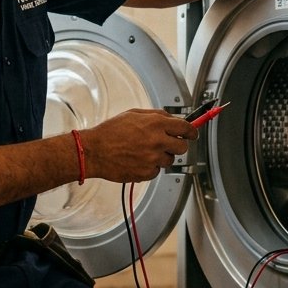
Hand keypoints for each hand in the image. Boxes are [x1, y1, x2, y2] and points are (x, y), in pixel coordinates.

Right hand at [81, 108, 198, 182]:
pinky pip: (157, 171)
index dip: (192, 132)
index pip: (186, 128)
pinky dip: (150, 167)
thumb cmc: (111, 132)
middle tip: (167, 143)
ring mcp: (153, 159)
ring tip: (144, 151)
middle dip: (177, 145)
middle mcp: (157, 141)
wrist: (94, 151)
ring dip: (161, 156)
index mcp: (156, 124)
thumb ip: (156, 115)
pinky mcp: (147, 173)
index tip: (192, 134)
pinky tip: (138, 160)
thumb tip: (171, 118)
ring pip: (170, 160)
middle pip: (183, 147)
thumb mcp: (134, 114)